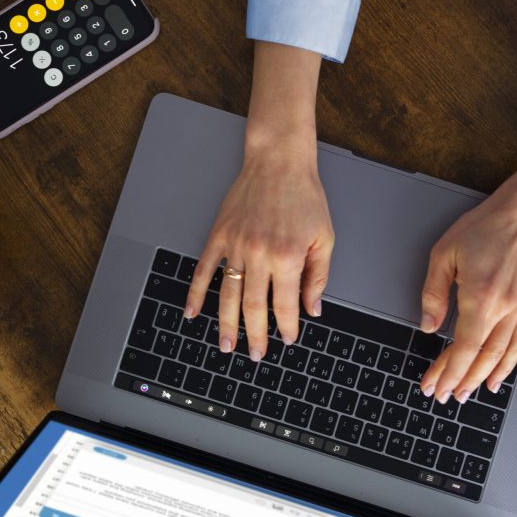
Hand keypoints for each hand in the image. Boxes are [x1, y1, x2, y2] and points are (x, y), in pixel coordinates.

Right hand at [183, 150, 333, 359]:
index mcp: (287, 256)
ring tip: (226, 345)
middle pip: (253, 307)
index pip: (285, 305)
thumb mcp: (324, 238)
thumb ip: (318, 276)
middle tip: (256, 355)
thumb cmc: (304, 196)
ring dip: (226, 324)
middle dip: (255, 336)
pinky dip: (195, 293)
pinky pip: (203, 269)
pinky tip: (192, 312)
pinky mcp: (219, 235)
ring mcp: (236, 245)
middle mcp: (260, 254)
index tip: (287, 339)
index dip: (286, 327)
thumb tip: (311, 309)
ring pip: (228, 295)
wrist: (279, 162)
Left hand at [419, 154, 516, 403]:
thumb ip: (433, 293)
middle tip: (444, 395)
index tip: (433, 384)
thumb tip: (429, 326)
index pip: (463, 348)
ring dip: (481, 379)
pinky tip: (496, 378)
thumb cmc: (484, 229)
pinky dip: (507, 365)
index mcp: (481, 296)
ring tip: (465, 394)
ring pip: (501, 356)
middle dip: (460, 380)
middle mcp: (504, 308)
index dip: (447, 370)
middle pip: (481, 358)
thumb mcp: (443, 254)